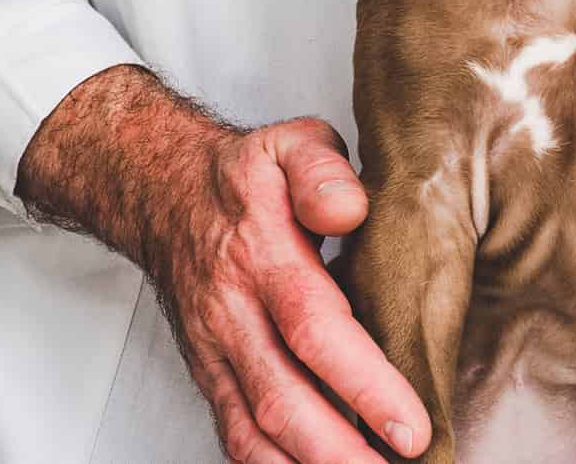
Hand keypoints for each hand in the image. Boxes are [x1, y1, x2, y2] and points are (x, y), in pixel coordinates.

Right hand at [17, 65, 430, 463]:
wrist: (163, 193)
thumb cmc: (246, 176)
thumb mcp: (292, 143)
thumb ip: (324, 170)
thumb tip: (350, 208)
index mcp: (261, 253)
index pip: (312, 325)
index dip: (363, 380)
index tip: (412, 423)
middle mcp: (232, 312)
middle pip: (283, 399)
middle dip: (344, 450)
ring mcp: (216, 352)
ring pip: (256, 433)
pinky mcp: (210, 378)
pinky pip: (237, 439)